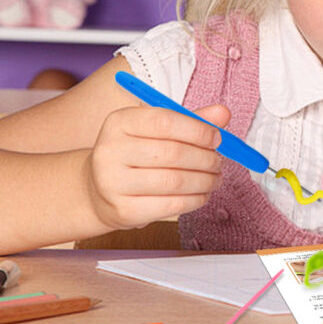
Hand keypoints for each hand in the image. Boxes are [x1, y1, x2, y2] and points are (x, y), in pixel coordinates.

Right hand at [86, 103, 228, 230]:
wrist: (98, 190)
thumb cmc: (136, 154)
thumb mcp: (157, 129)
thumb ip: (191, 119)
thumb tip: (223, 113)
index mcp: (120, 122)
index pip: (165, 121)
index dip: (198, 130)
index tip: (217, 138)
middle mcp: (110, 150)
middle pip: (173, 153)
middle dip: (206, 158)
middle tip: (219, 162)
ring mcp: (112, 183)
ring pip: (174, 181)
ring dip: (205, 180)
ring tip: (215, 178)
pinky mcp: (122, 211)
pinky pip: (170, 205)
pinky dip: (195, 200)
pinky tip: (203, 194)